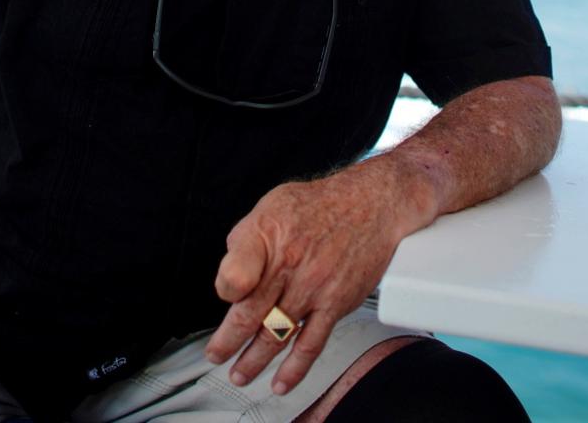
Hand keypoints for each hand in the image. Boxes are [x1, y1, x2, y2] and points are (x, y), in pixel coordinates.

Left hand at [203, 162, 427, 395]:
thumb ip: (245, 241)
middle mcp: (289, 264)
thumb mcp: (271, 206)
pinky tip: (281, 382)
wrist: (371, 205)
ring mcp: (313, 287)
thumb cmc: (319, 206)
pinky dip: (294, 368)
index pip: (233, 274)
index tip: (224, 298)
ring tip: (240, 374)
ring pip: (276, 334)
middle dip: (228, 342)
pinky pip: (311, 343)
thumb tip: (229, 276)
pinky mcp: (335, 304)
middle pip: (249, 312)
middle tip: (216, 355)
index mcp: (267, 237)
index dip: (224, 290)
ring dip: (254, 360)